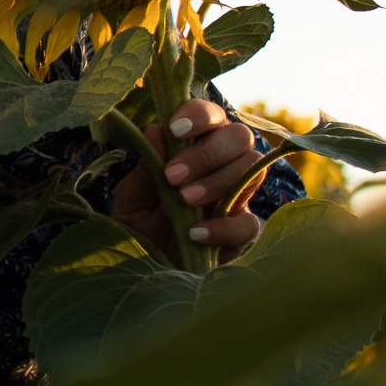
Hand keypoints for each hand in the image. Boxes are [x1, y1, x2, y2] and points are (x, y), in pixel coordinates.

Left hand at [111, 98, 266, 263]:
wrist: (144, 270)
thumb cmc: (138, 226)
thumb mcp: (132, 197)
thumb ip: (147, 167)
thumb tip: (156, 130)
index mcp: (193, 148)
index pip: (210, 117)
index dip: (200, 115)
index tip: (176, 128)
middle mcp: (221, 167)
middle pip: (239, 137)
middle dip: (207, 153)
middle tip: (173, 175)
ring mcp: (237, 198)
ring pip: (252, 169)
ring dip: (216, 181)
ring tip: (183, 200)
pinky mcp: (243, 233)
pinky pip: (249, 221)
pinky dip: (222, 226)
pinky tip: (194, 233)